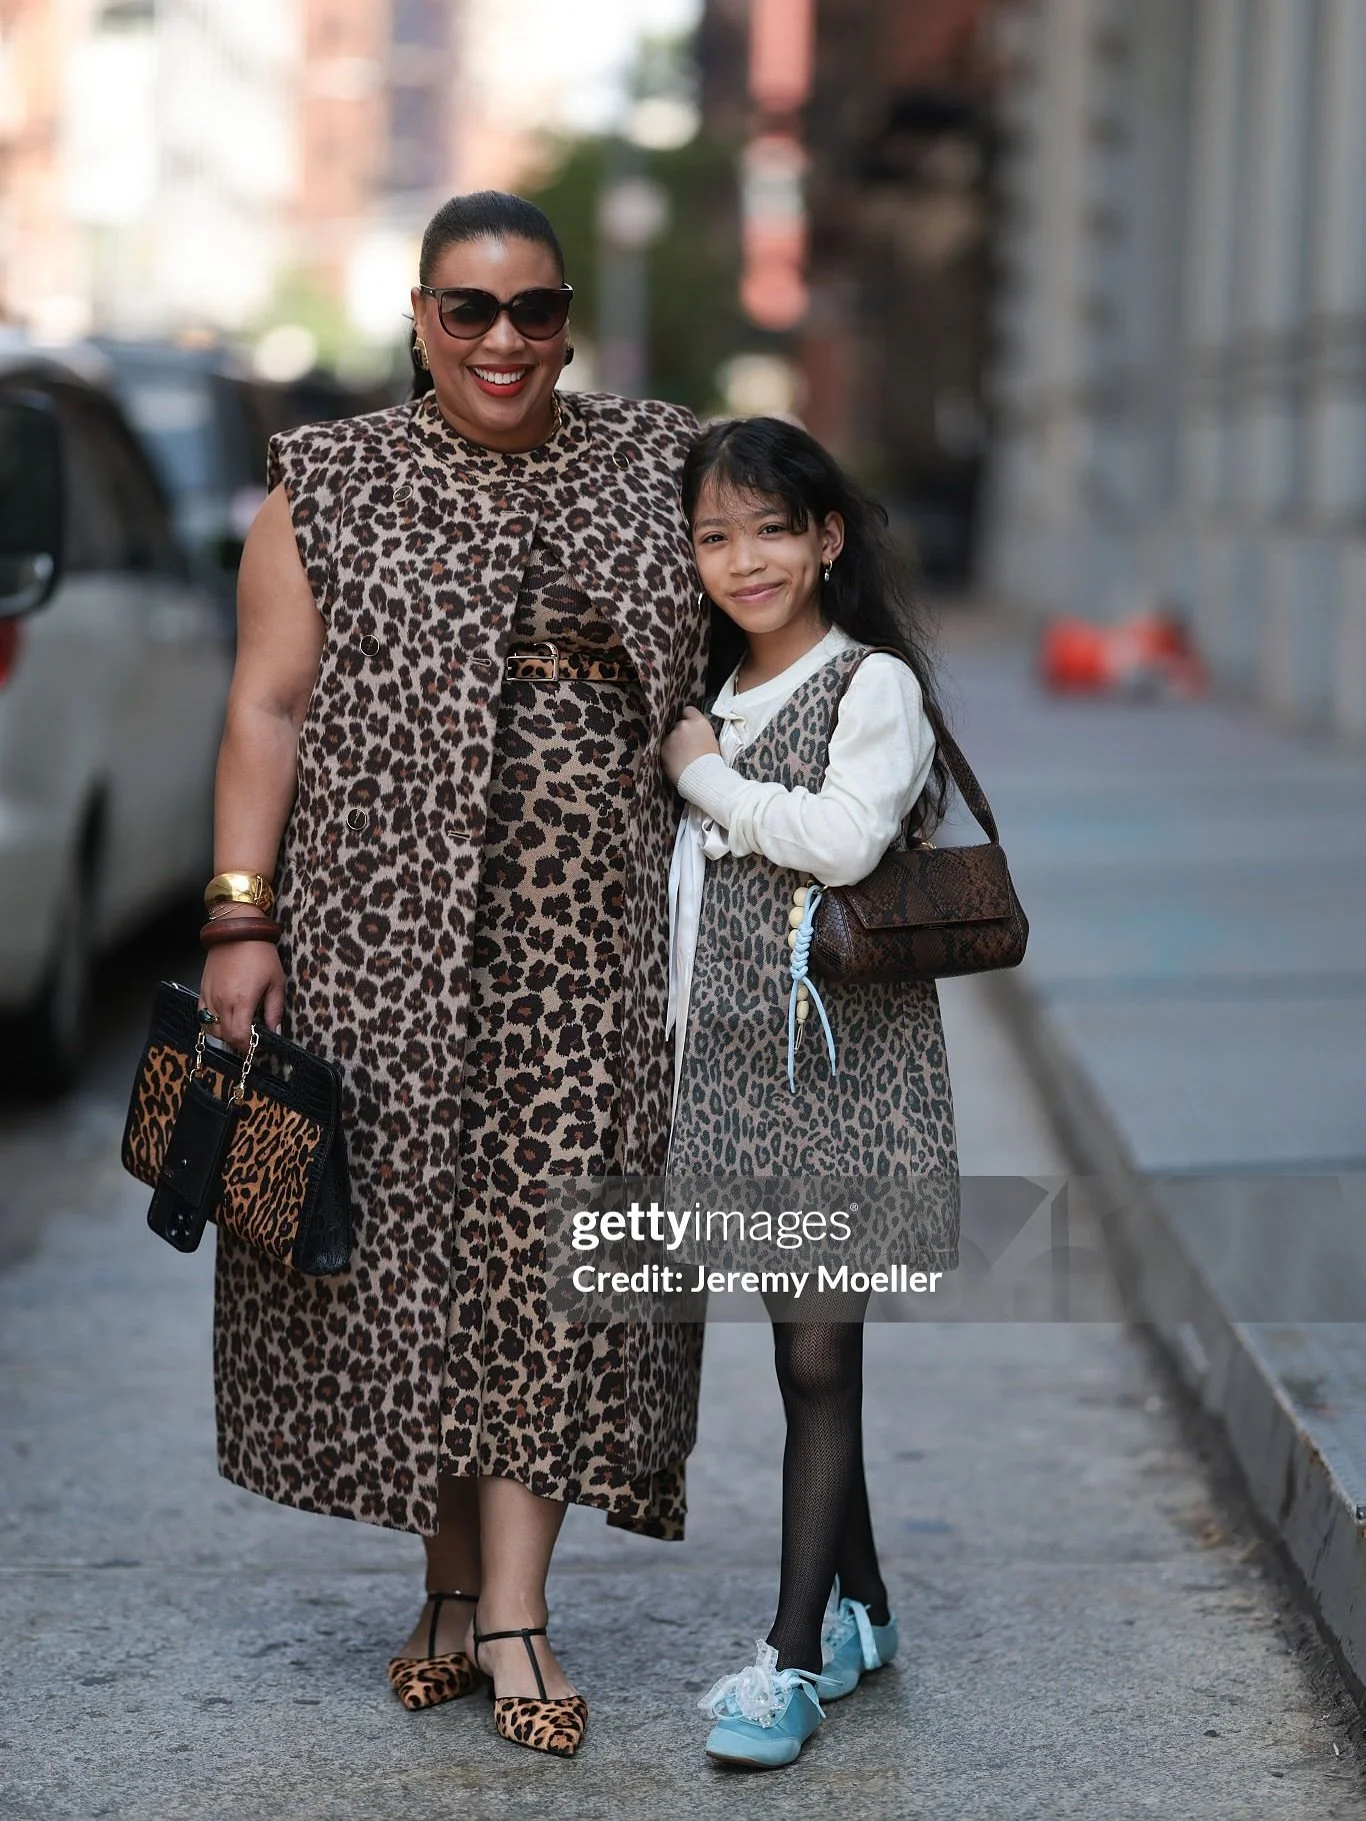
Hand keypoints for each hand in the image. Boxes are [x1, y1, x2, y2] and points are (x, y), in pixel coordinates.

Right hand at [199, 908, 285, 1049]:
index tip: (258, 1047)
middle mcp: (222, 1002)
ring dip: (224, 1034)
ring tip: (238, 1028)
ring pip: (211, 1029)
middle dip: (238, 1043)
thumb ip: (274, 1010)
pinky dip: (211, 1023)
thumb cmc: (260, 954)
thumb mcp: (276, 982)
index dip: (248, 1047)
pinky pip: (201, 1016)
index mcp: (242, 1002)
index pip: (239, 1038)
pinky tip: (223, 1019)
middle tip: (251, 1039)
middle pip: (225, 1037)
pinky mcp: (202, 990)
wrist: (237, 930)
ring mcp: (210, 996)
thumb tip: (275, 1031)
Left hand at [661, 705, 719, 786]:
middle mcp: (684, 725)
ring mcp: (672, 736)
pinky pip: (665, 748)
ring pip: (671, 737)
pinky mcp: (663, 747)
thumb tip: (695, 734)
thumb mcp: (712, 741)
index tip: (689, 726)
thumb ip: (700, 732)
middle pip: (679, 724)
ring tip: (682, 758)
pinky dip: (669, 753)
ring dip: (674, 744)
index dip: (688, 718)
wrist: (703, 778)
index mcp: (699, 722)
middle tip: (687, 746)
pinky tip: (676, 762)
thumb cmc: (712, 763)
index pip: (688, 710)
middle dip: (681, 733)